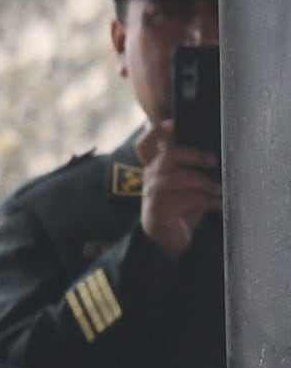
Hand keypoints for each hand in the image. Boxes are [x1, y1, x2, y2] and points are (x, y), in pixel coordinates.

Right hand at [136, 121, 223, 263]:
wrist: (167, 243)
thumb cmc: (181, 211)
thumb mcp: (185, 185)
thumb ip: (189, 168)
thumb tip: (214, 152)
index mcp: (154, 170)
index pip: (146, 145)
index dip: (158, 131)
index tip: (174, 124)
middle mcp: (149, 179)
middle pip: (168, 155)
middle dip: (195, 155)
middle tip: (213, 162)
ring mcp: (151, 195)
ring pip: (180, 178)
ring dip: (206, 184)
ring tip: (220, 190)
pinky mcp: (158, 211)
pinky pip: (187, 199)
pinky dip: (207, 201)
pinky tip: (217, 205)